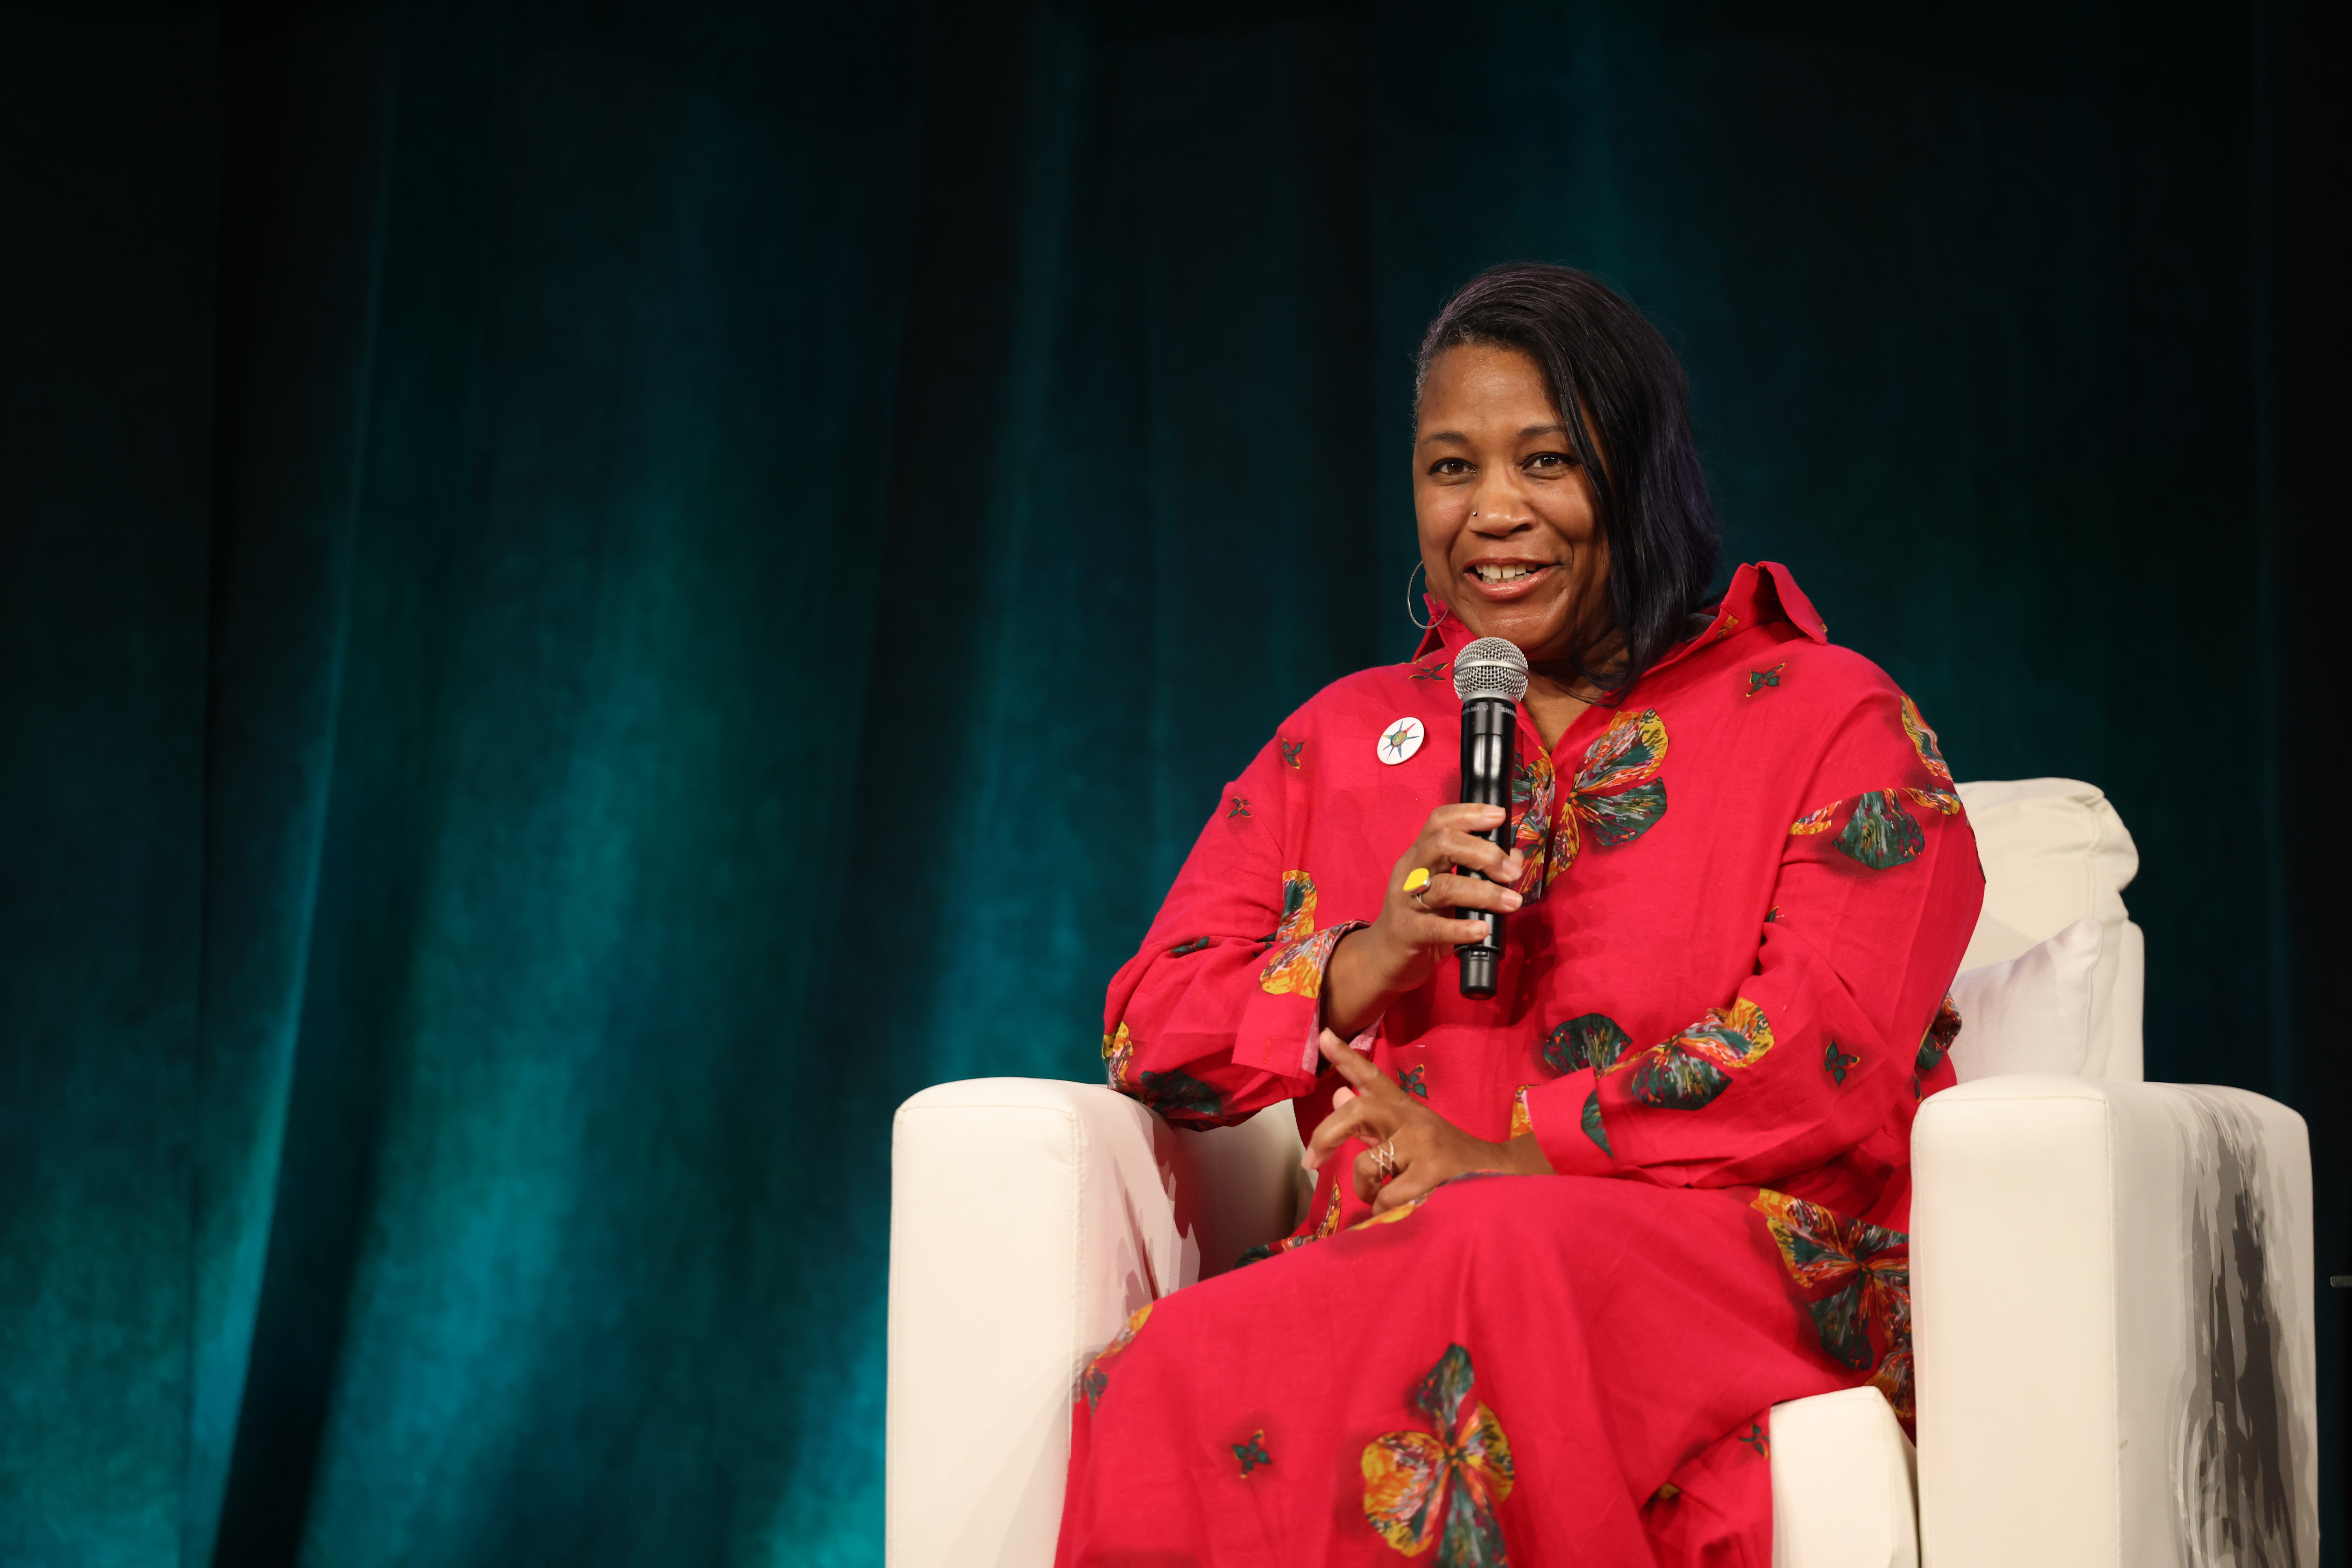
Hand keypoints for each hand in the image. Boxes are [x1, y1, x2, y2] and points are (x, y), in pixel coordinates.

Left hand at [1302, 1031, 1551, 1213]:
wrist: (1498, 1180)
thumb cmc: (1446, 1161)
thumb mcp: (1407, 1134)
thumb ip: (1371, 1121)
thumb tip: (1336, 1095)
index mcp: (1405, 1109)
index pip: (1373, 1077)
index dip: (1346, 1057)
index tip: (1324, 1035)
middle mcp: (1412, 1119)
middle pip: (1358, 1110)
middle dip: (1327, 1134)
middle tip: (1311, 1160)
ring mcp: (1423, 1143)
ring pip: (1368, 1163)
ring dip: (1364, 1188)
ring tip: (1376, 1197)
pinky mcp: (1433, 1171)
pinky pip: (1387, 1195)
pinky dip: (1382, 1209)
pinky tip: (1396, 1210)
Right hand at [1321, 802, 1525, 1036]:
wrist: (1384, 957)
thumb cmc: (1423, 918)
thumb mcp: (1449, 889)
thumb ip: (1478, 871)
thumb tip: (1515, 857)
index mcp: (1420, 855)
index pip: (1440, 821)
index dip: (1469, 814)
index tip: (1499, 817)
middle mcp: (1410, 871)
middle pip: (1443, 845)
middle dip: (1484, 853)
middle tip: (1511, 871)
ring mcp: (1405, 901)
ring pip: (1444, 886)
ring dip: (1485, 893)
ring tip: (1512, 902)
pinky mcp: (1407, 931)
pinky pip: (1435, 927)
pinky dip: (1462, 928)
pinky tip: (1482, 930)